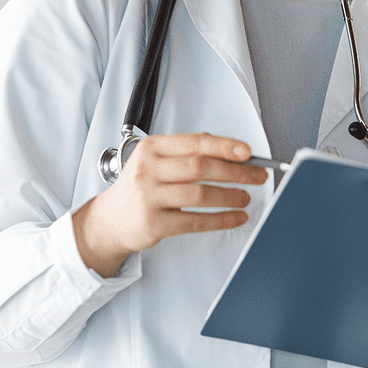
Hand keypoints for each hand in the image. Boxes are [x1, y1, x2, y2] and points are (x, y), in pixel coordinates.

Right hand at [73, 133, 267, 276]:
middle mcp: (147, 171)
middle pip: (200, 168)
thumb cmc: (140, 188)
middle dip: (236, 172)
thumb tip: (230, 149)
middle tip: (258, 176)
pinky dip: (222, 220)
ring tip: (247, 198)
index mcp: (150, 149)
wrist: (109, 221)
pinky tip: (237, 217)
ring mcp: (148, 198)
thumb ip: (187, 152)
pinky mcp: (153, 224)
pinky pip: (195, 221)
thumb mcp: (155, 161)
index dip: (224, 146)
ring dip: (231, 197)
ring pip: (200, 195)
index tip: (248, 152)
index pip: (194, 143)